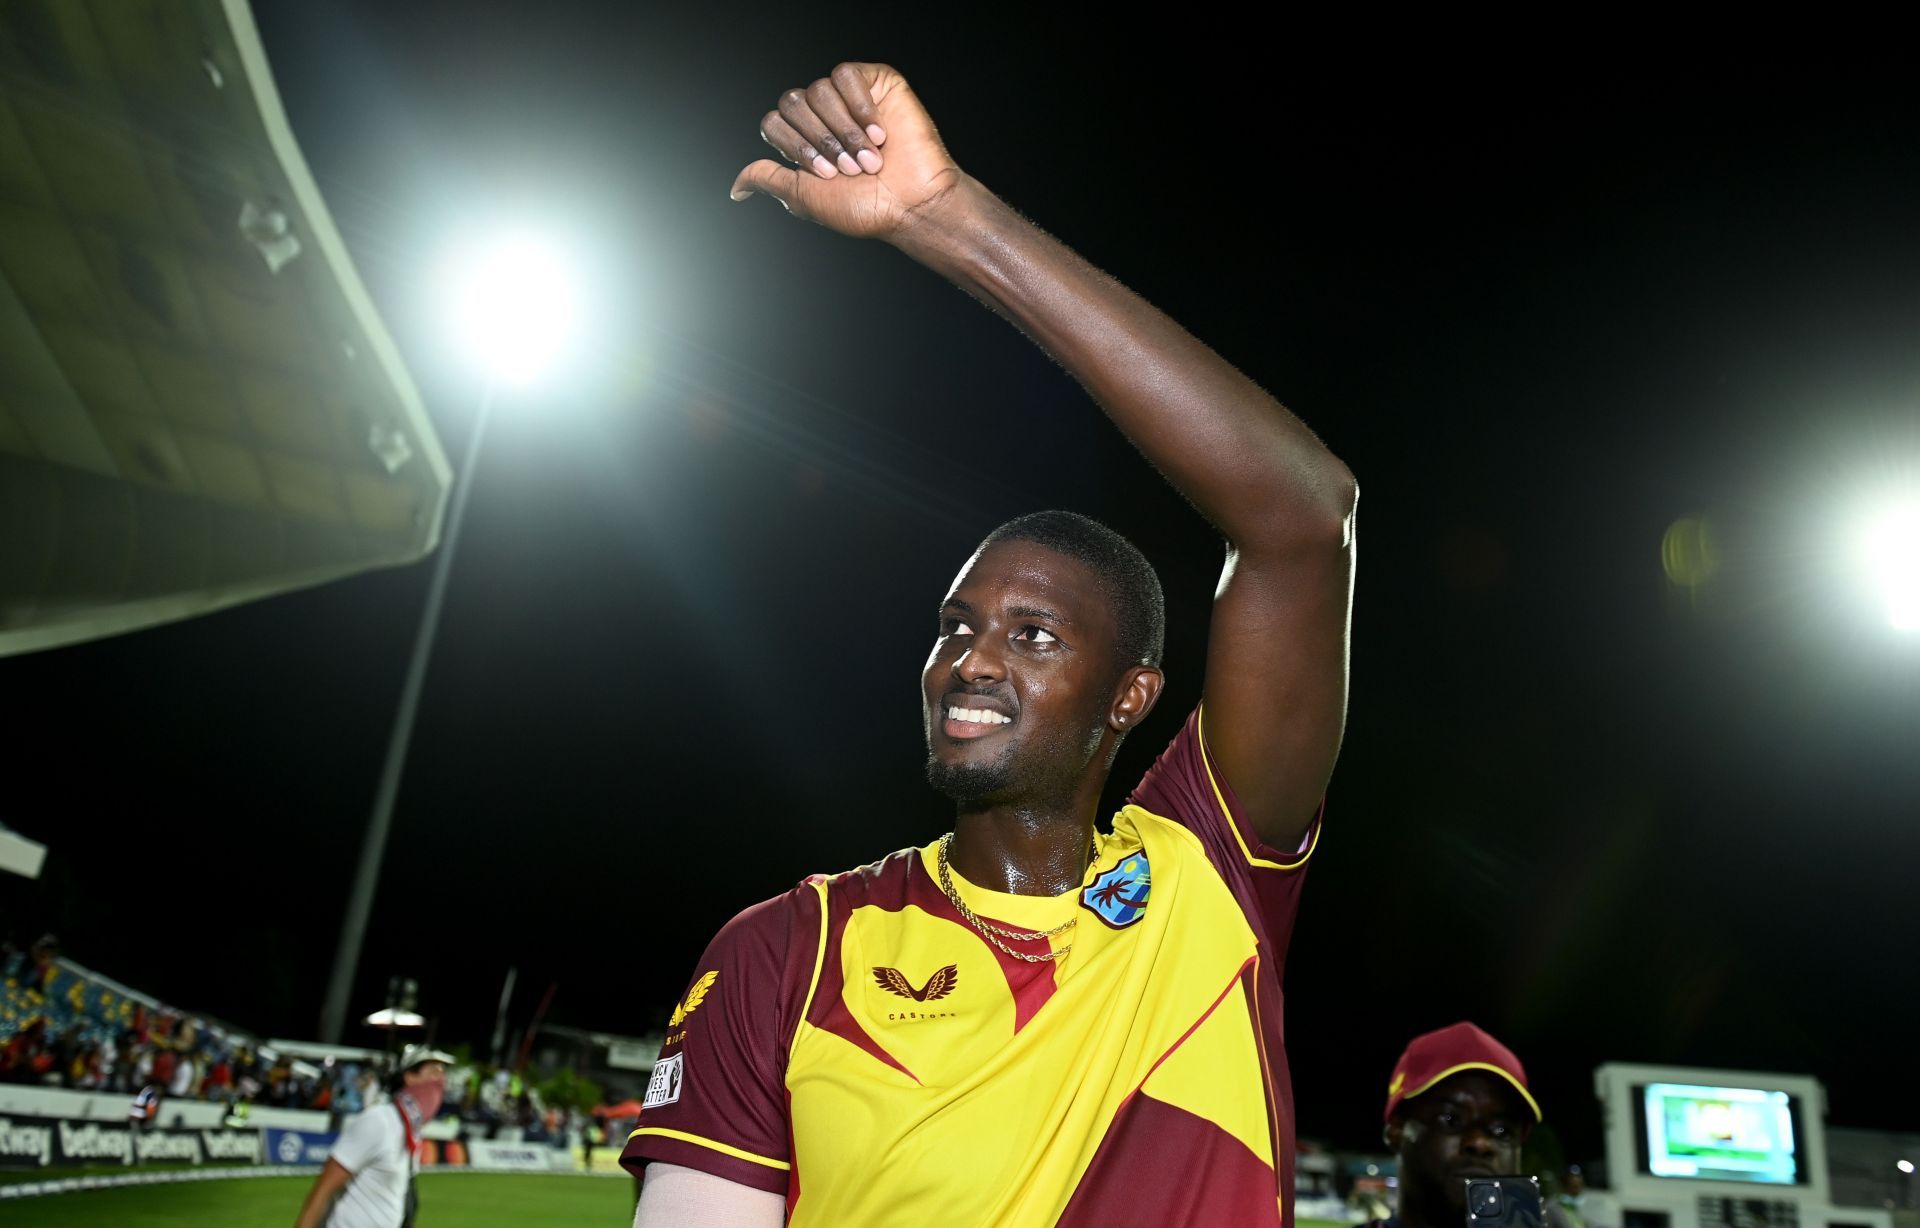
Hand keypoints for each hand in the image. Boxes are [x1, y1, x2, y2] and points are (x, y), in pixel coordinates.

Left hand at [731, 63, 960, 238]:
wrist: (911, 204)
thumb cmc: (865, 207)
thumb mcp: (804, 198)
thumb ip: (769, 180)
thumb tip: (736, 189)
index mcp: (803, 140)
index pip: (773, 122)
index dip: (796, 147)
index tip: (826, 175)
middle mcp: (823, 116)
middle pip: (791, 102)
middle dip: (819, 140)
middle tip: (849, 169)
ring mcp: (849, 98)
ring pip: (819, 90)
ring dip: (844, 131)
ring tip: (869, 157)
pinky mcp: (877, 83)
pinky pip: (847, 75)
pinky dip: (860, 106)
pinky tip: (880, 132)